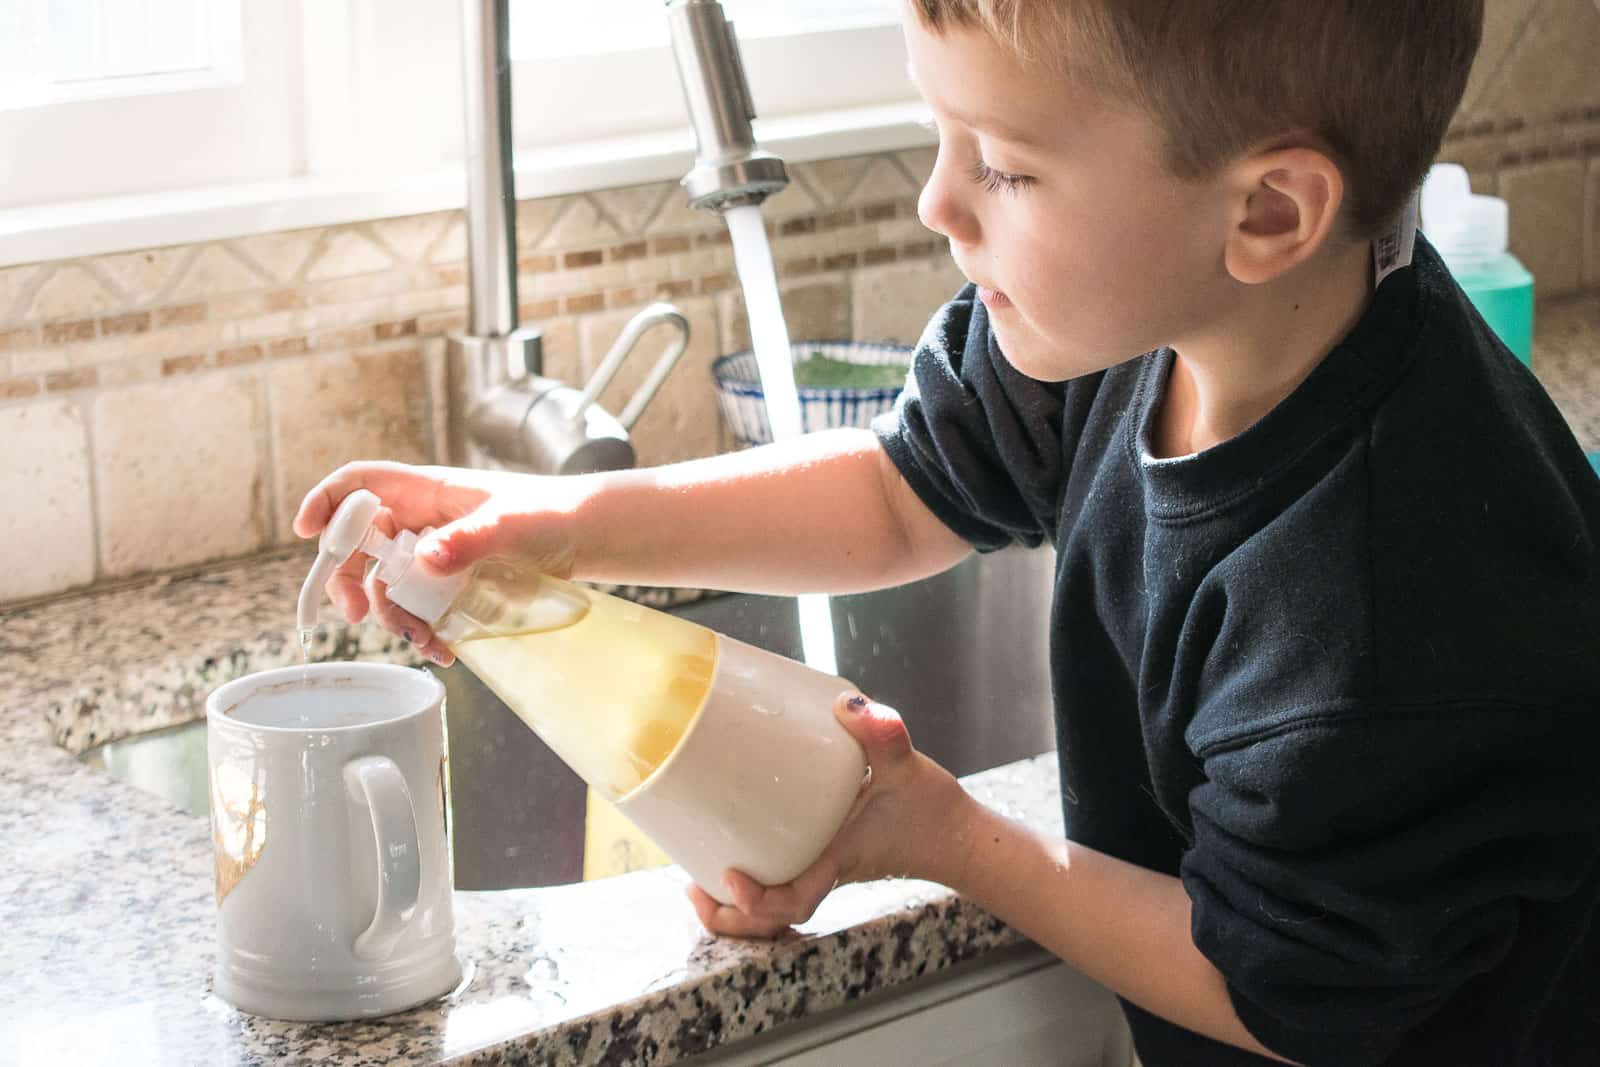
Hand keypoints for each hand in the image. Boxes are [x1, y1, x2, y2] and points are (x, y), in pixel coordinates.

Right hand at [292, 461, 587, 664]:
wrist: (590, 536)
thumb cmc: (554, 514)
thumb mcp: (512, 524)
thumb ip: (470, 539)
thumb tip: (425, 560)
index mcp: (427, 491)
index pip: (360, 484)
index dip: (328, 502)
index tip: (307, 533)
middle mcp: (422, 519)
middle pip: (360, 544)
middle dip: (349, 579)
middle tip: (356, 614)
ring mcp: (435, 552)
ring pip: (388, 584)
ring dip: (393, 616)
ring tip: (424, 642)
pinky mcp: (452, 582)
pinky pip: (420, 606)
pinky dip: (423, 629)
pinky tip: (443, 649)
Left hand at [688, 693, 972, 938]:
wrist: (955, 835)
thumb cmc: (931, 809)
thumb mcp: (908, 766)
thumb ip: (884, 733)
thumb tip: (847, 704)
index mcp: (839, 859)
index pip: (795, 901)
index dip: (758, 901)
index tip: (729, 878)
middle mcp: (825, 872)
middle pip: (767, 921)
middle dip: (725, 916)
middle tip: (689, 886)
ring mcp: (821, 871)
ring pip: (769, 914)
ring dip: (730, 910)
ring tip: (693, 883)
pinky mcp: (822, 861)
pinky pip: (779, 889)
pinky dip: (752, 890)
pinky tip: (729, 862)